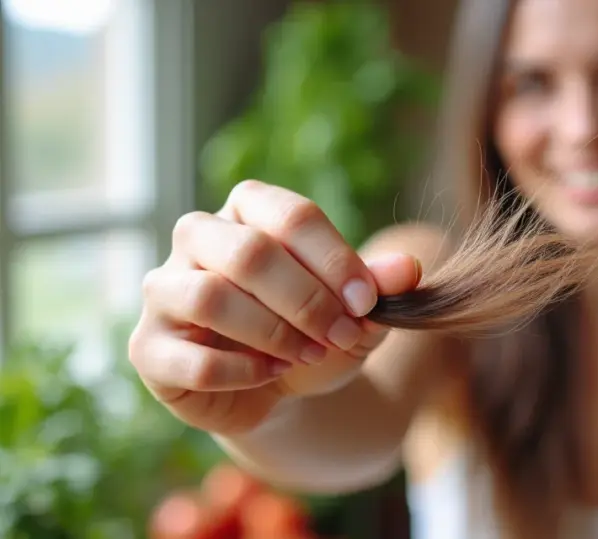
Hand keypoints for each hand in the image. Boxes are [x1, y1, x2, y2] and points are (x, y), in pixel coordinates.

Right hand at [128, 180, 421, 434]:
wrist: (283, 388)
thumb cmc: (316, 330)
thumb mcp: (356, 310)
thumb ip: (380, 286)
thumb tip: (409, 269)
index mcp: (249, 209)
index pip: (290, 215)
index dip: (335, 259)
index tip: (368, 302)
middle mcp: (198, 237)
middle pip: (247, 252)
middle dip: (306, 300)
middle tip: (341, 334)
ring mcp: (164, 289)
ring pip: (207, 297)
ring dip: (271, 332)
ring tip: (308, 353)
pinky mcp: (148, 346)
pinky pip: (187, 356)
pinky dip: (240, 371)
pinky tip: (270, 375)